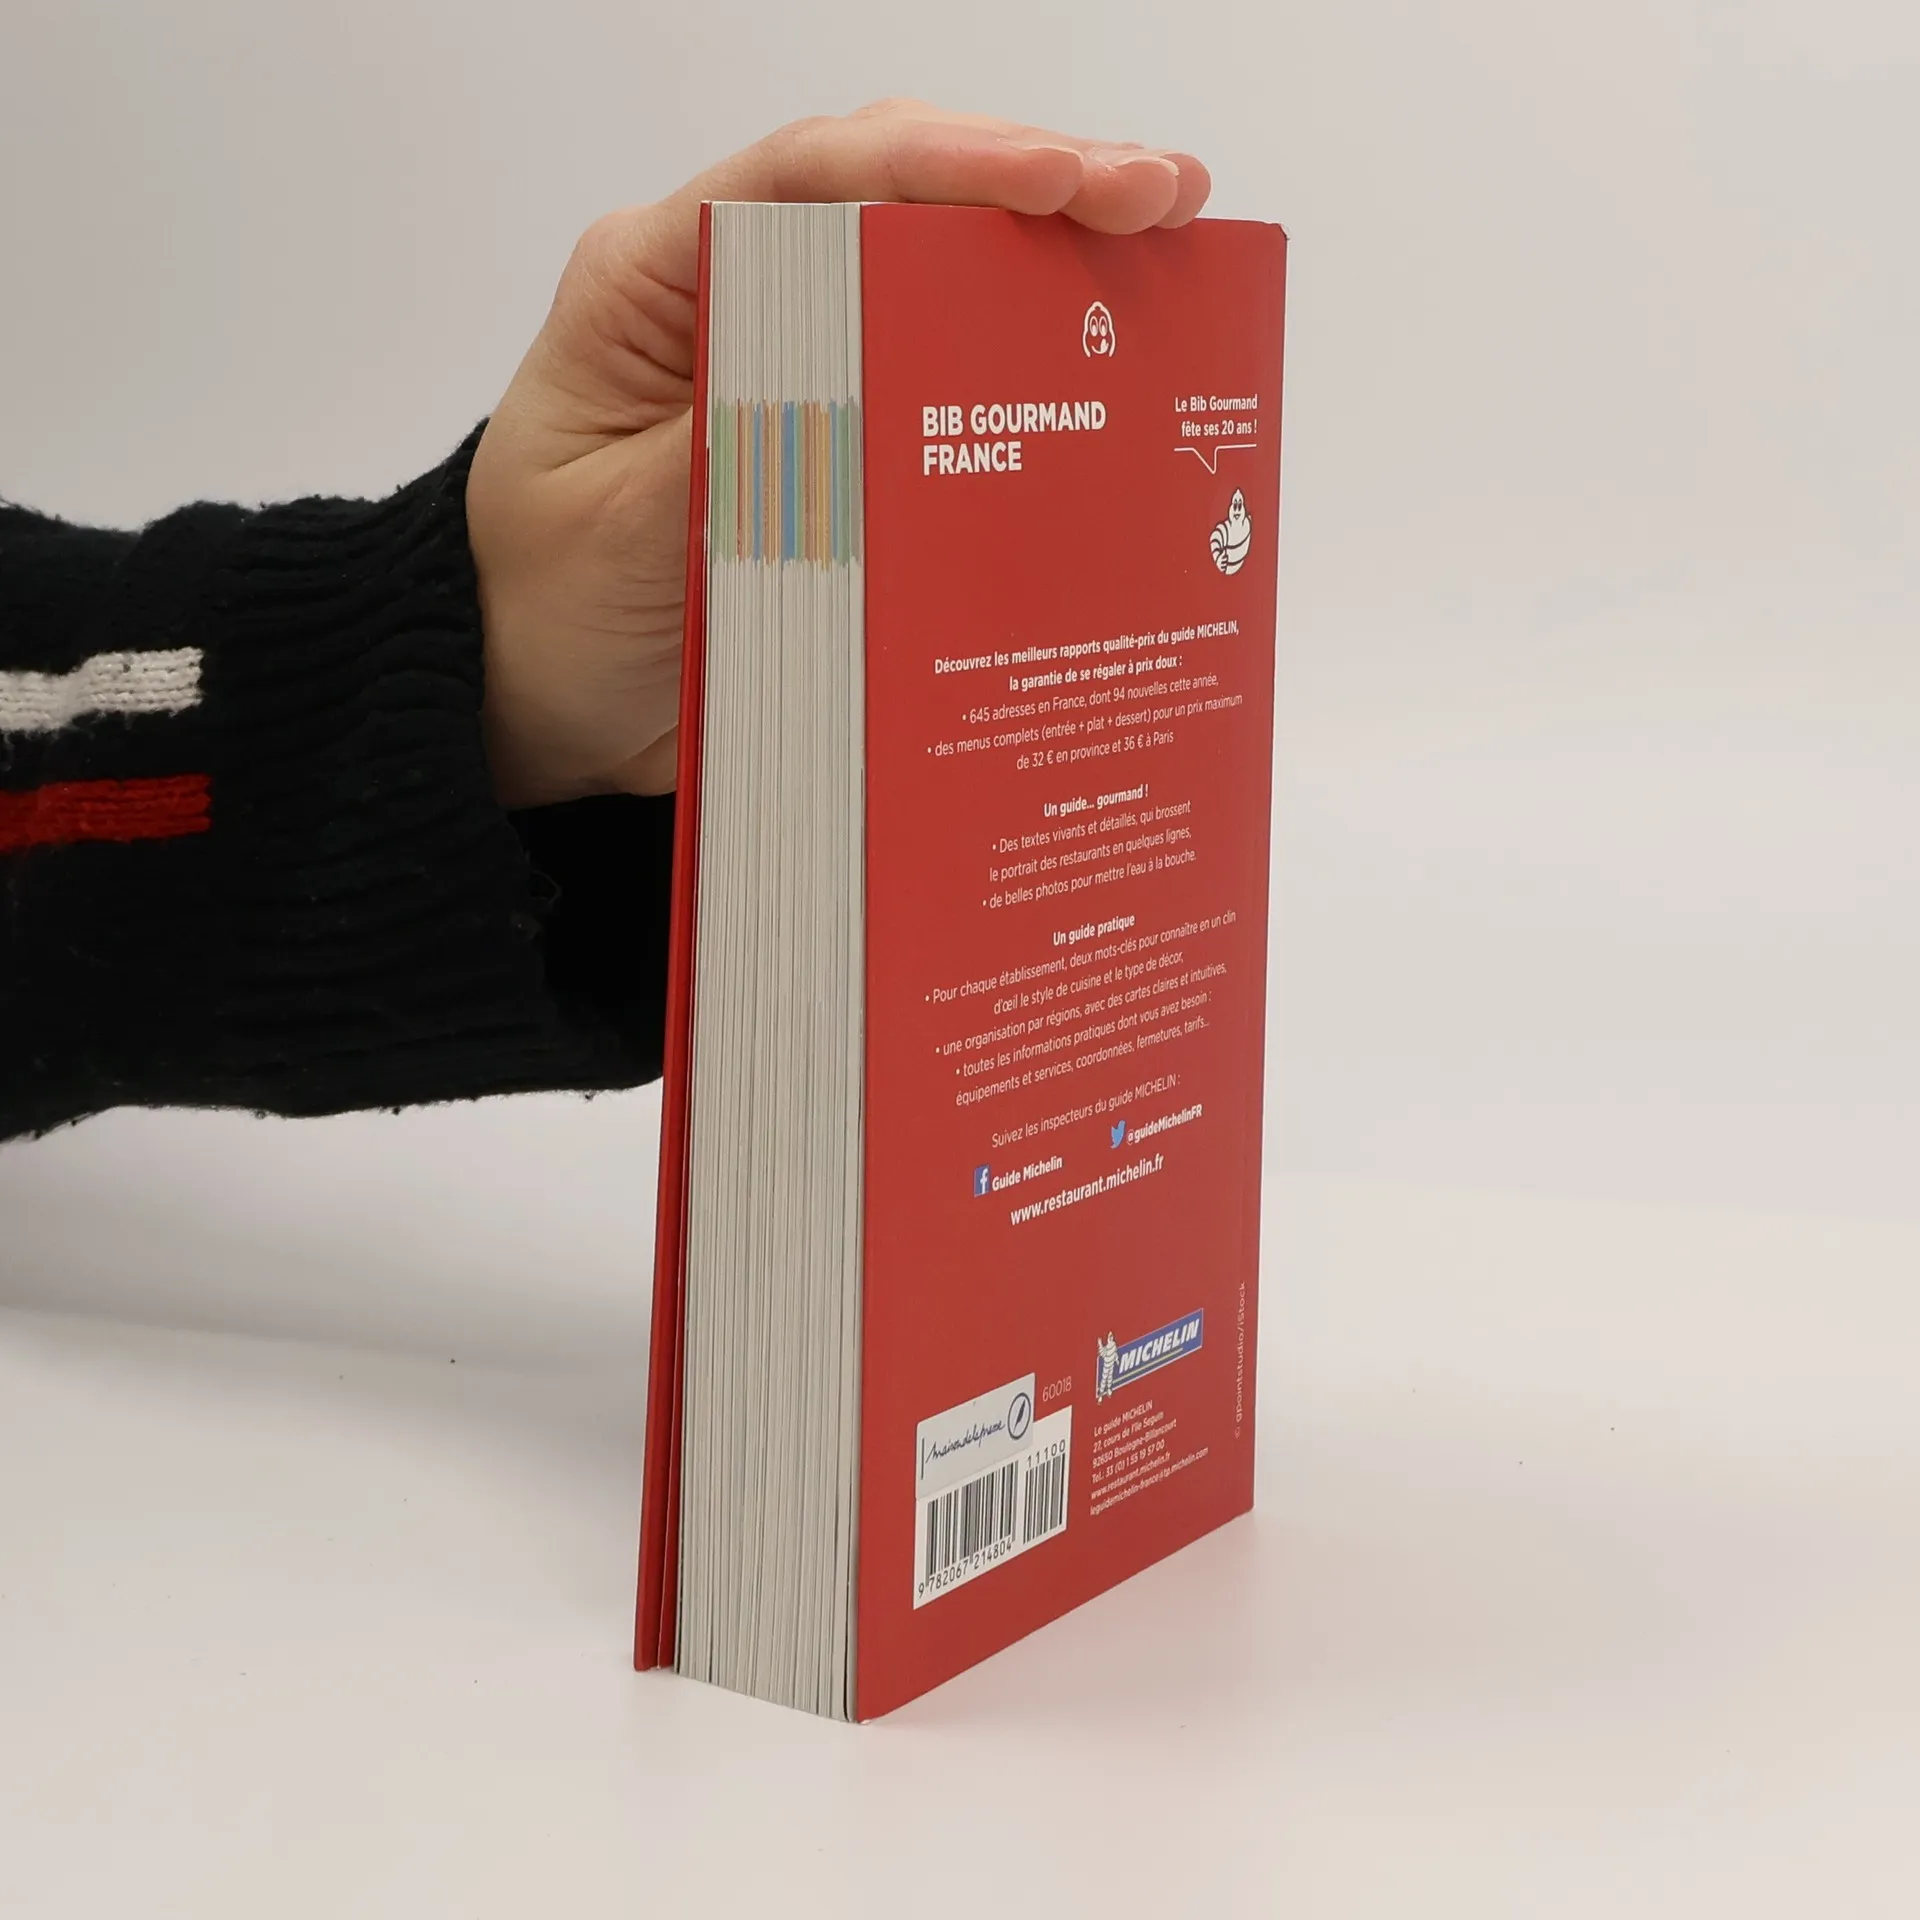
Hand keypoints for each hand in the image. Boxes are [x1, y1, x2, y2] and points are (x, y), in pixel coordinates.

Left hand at [465, 100, 1211, 808]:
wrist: (536, 704)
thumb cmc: (542, 612)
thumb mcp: (622, 535)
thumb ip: (740, 457)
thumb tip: (874, 410)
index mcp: (655, 281)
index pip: (814, 179)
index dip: (950, 166)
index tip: (1068, 180)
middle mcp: (734, 299)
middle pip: (897, 202)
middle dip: (1040, 187)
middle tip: (1166, 198)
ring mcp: (793, 366)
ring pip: (934, 280)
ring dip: (1052, 267)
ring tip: (1170, 256)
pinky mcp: (835, 442)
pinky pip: (938, 387)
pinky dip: (1024, 371)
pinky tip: (1108, 373)